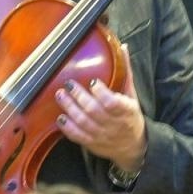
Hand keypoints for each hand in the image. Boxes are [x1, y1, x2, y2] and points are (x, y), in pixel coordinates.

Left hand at [54, 43, 146, 170]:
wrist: (133, 146)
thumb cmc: (130, 116)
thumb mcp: (132, 95)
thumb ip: (126, 72)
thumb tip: (123, 48)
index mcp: (126, 111)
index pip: (113, 103)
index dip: (101, 92)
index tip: (92, 81)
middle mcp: (114, 124)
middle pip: (94, 111)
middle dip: (79, 96)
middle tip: (68, 84)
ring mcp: (102, 135)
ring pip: (83, 123)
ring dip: (70, 108)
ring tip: (60, 95)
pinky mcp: (92, 143)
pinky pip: (77, 136)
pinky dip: (67, 127)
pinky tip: (60, 117)